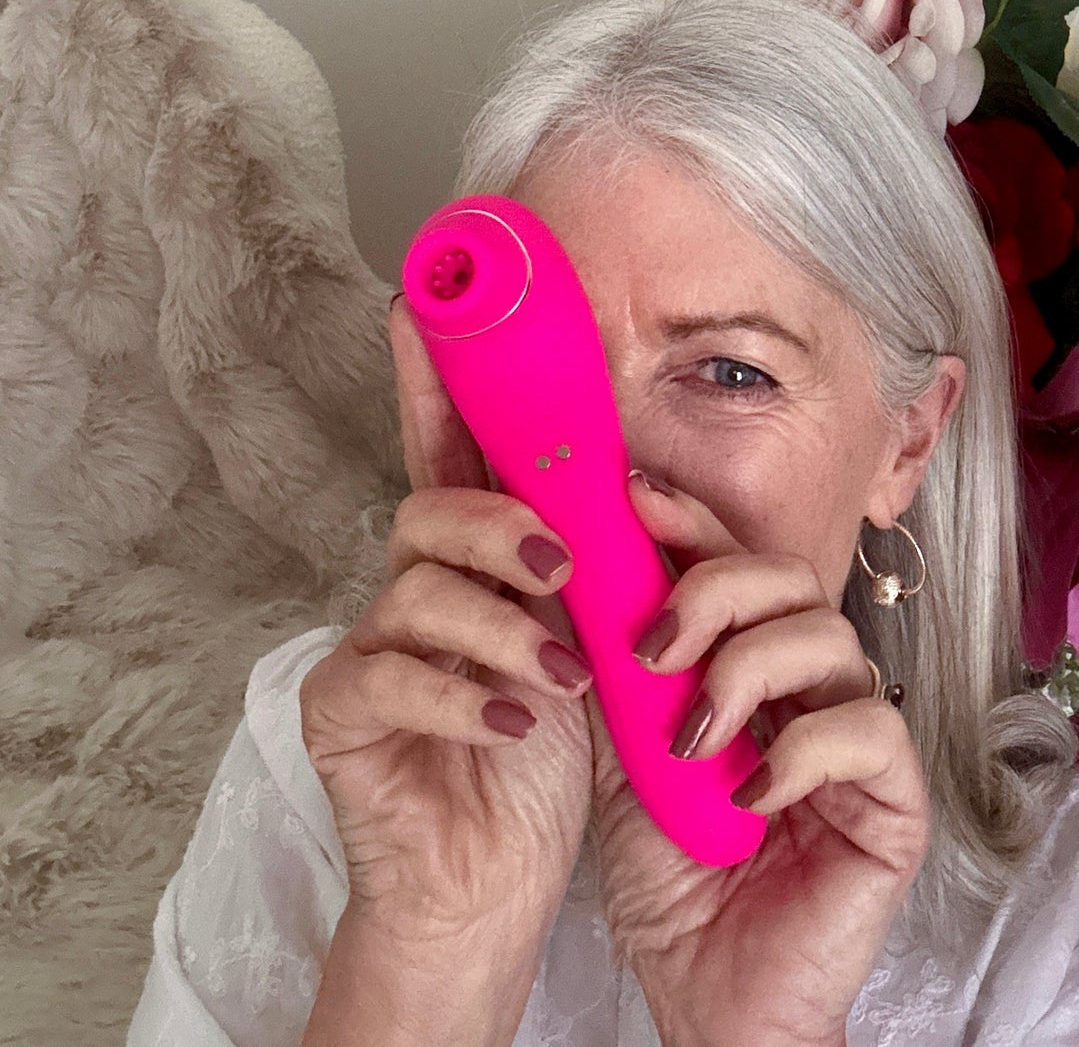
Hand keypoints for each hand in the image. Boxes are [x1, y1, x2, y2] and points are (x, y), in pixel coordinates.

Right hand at [297, 299, 596, 949]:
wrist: (495, 885)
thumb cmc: (551, 758)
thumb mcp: (590, 646)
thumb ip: (590, 568)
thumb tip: (625, 487)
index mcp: (475, 561)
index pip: (450, 453)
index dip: (432, 380)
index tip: (419, 306)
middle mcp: (412, 586)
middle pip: (431, 507)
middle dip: (500, 524)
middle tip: (564, 569)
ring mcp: (368, 647)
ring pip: (419, 587)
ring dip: (503, 627)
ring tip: (563, 678)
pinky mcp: (340, 712)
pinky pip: (392, 674)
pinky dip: (468, 695)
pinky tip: (519, 724)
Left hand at [582, 472, 931, 1046]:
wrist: (706, 996)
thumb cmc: (674, 879)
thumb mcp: (624, 755)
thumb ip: (619, 669)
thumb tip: (576, 567)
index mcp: (752, 664)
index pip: (737, 563)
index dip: (693, 523)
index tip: (632, 499)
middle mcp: (812, 686)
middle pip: (791, 579)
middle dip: (717, 591)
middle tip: (654, 648)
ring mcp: (860, 738)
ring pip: (830, 639)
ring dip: (748, 669)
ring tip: (693, 737)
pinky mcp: (896, 800)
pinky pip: (866, 730)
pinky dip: (797, 752)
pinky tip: (747, 797)